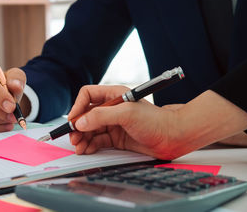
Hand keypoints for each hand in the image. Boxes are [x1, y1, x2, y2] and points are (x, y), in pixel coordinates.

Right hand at [68, 85, 182, 159]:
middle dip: (78, 126)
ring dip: (82, 138)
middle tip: (73, 138)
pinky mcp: (116, 138)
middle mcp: (111, 108)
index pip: (88, 96)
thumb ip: (101, 116)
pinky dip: (90, 145)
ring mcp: (113, 124)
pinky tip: (86, 150)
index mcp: (114, 95)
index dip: (78, 107)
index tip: (72, 120)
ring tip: (78, 147)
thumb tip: (80, 122)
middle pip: (86, 115)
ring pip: (90, 129)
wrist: (173, 137)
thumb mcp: (126, 114)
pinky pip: (98, 141)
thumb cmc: (155, 120)